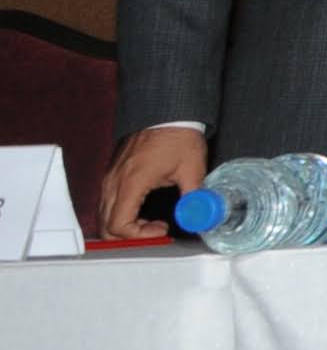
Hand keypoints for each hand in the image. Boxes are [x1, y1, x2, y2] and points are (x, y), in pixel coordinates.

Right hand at [99, 123, 207, 241]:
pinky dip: (121, 215)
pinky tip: (143, 213)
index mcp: (131, 183)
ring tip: (152, 223)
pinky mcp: (112, 175)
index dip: (139, 235)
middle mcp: (113, 182)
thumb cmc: (178, 136)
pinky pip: (107, 203)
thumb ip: (194, 196)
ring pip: (104, 215)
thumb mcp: (192, 168)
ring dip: (125, 227)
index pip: (118, 225)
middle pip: (106, 225)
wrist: (167, 112)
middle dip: (129, 237)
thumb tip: (199, 217)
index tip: (162, 229)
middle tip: (155, 232)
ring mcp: (110, 178)